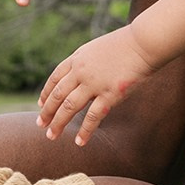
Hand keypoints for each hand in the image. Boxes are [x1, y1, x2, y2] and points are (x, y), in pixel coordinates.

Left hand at [37, 25, 160, 146]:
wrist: (144, 42)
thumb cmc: (127, 43)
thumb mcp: (98, 49)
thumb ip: (88, 63)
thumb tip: (84, 77)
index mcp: (77, 58)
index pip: (55, 78)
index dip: (46, 93)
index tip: (41, 104)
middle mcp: (81, 71)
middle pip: (58, 95)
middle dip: (47, 111)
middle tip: (40, 125)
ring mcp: (94, 83)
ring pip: (69, 107)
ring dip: (58, 123)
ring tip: (52, 136)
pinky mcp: (110, 94)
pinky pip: (93, 116)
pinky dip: (85, 130)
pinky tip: (79, 142)